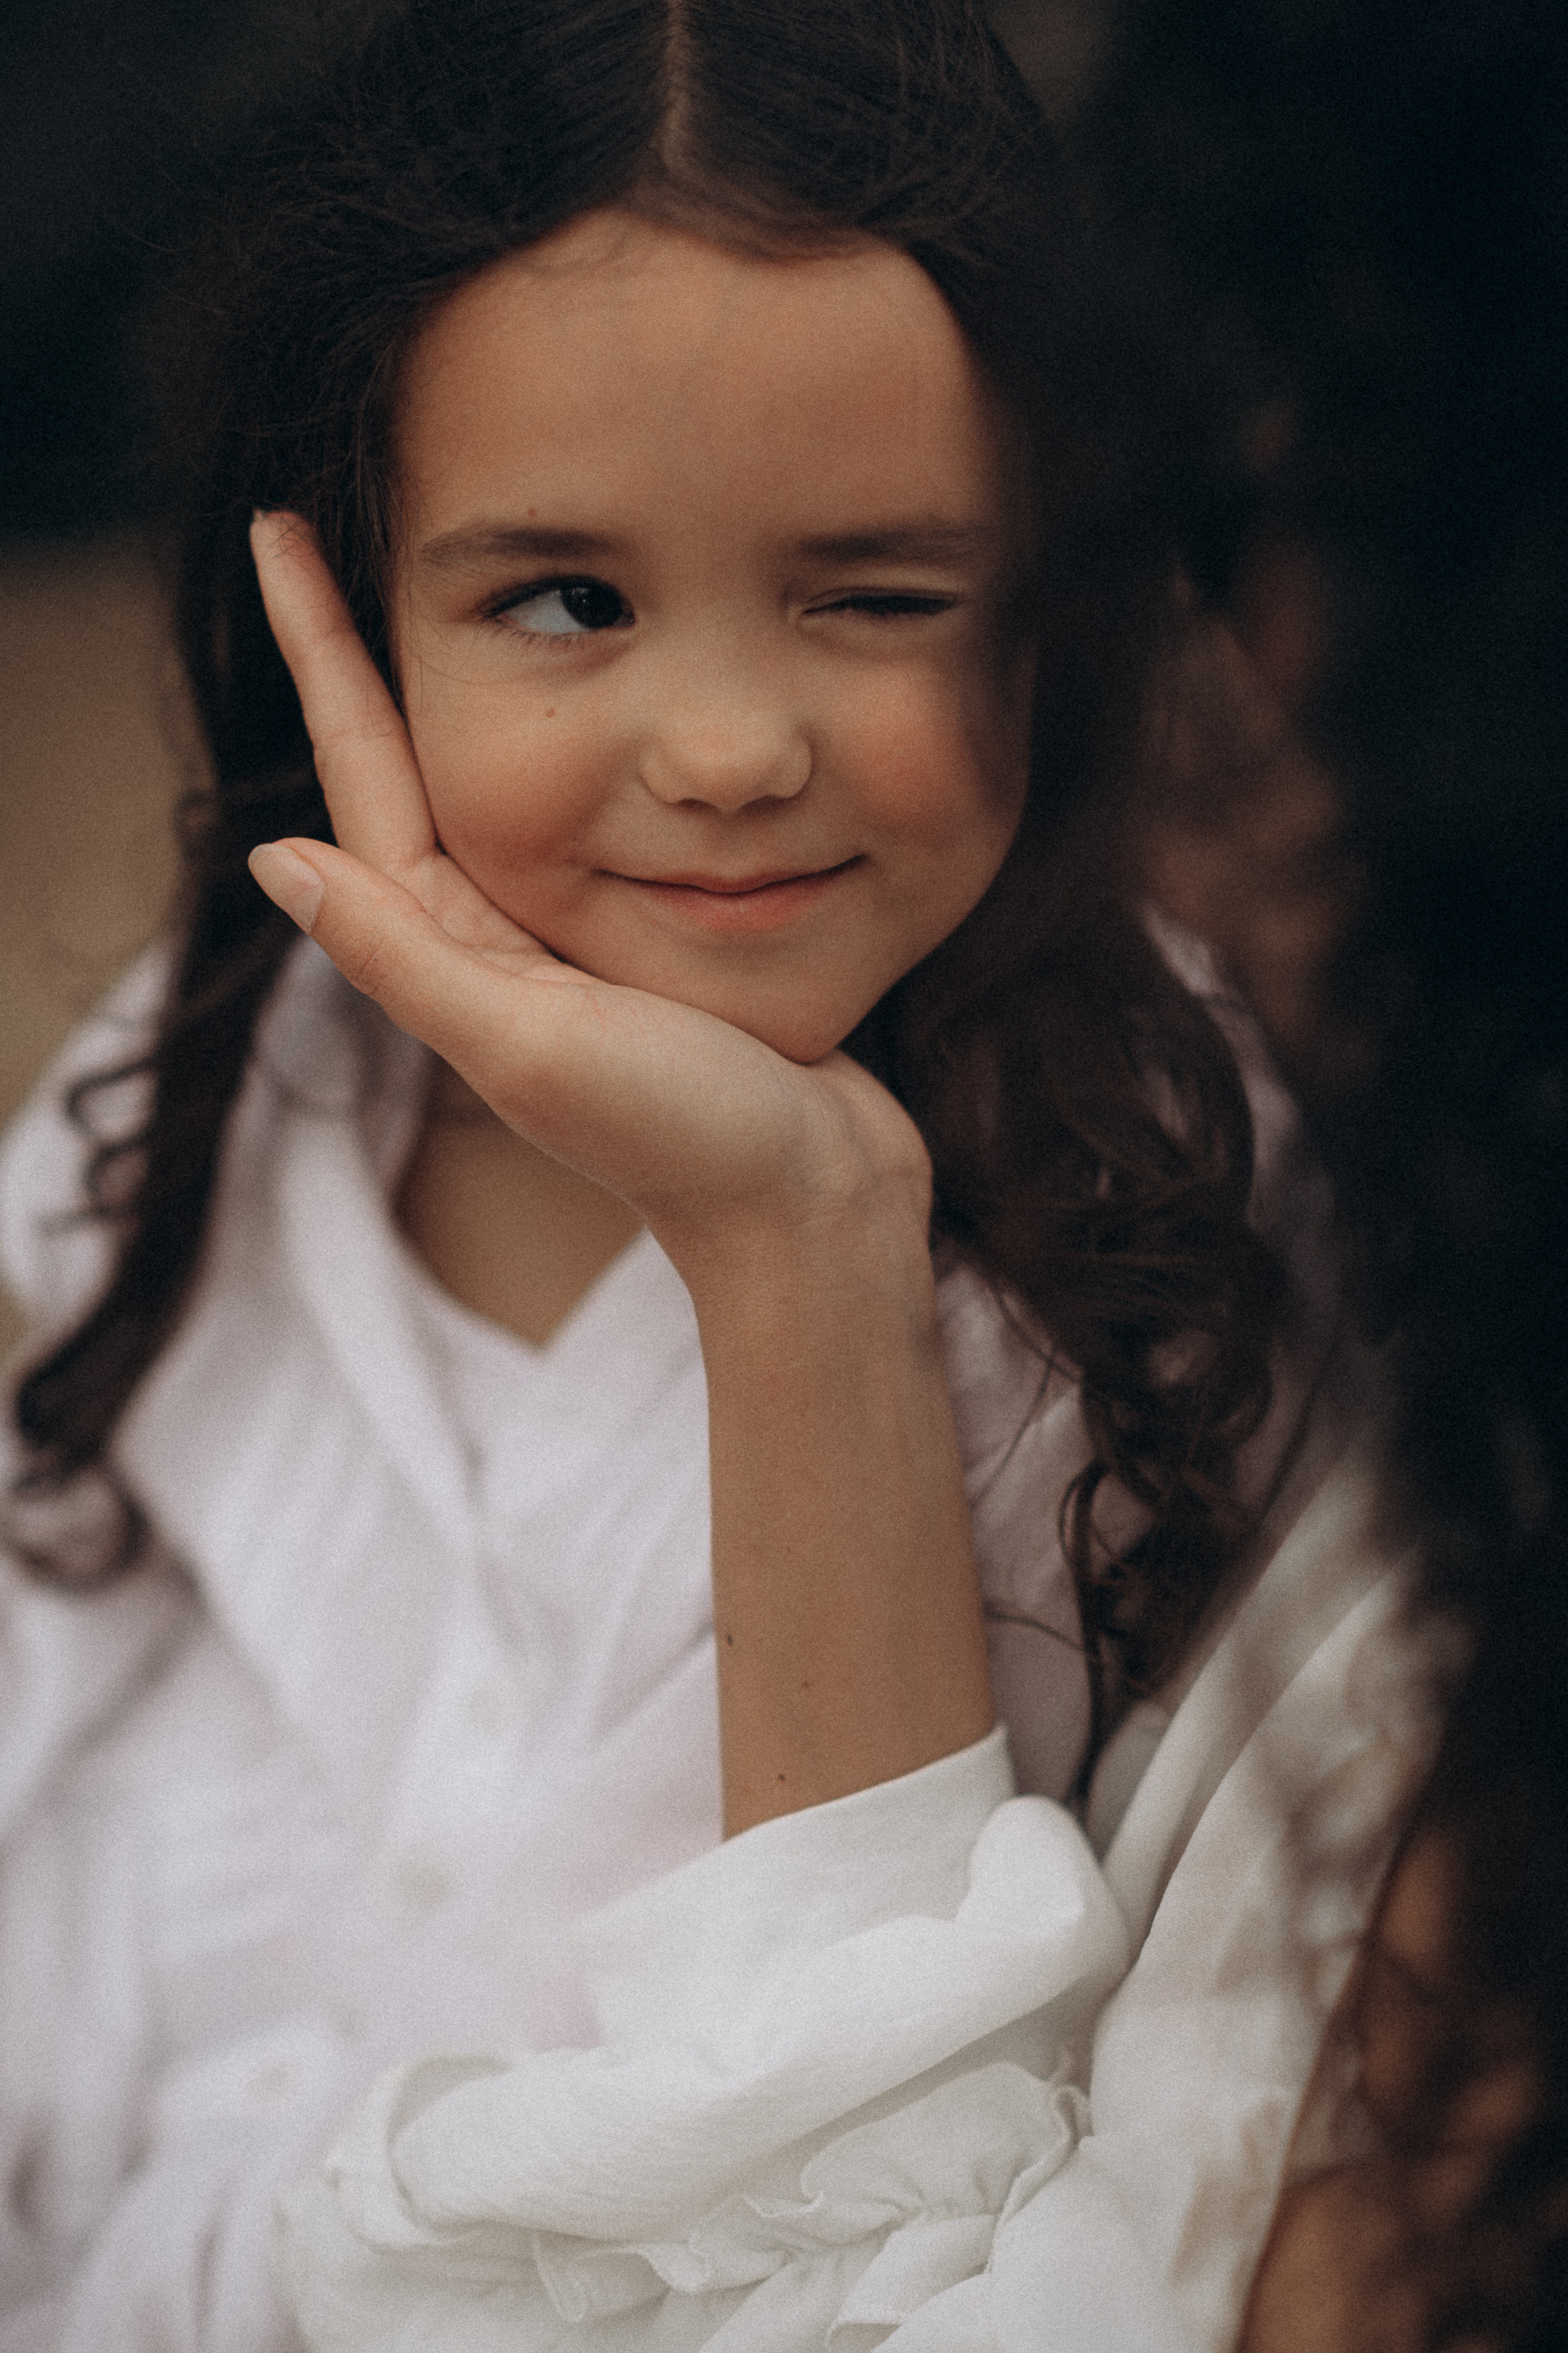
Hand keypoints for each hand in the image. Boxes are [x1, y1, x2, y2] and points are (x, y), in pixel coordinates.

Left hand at [246, 511, 931, 1282]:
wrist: (815, 1211)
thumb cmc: (682, 1135)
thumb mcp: (527, 1041)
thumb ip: (404, 956)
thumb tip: (274, 856)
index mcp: (457, 950)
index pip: (365, 776)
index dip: (321, 655)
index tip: (278, 537)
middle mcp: (497, 942)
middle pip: (412, 766)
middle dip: (370, 654)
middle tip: (336, 530)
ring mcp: (572, 947)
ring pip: (499, 784)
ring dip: (458, 689)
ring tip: (448, 584)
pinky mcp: (652, 950)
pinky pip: (587, 820)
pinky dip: (570, 748)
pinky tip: (586, 706)